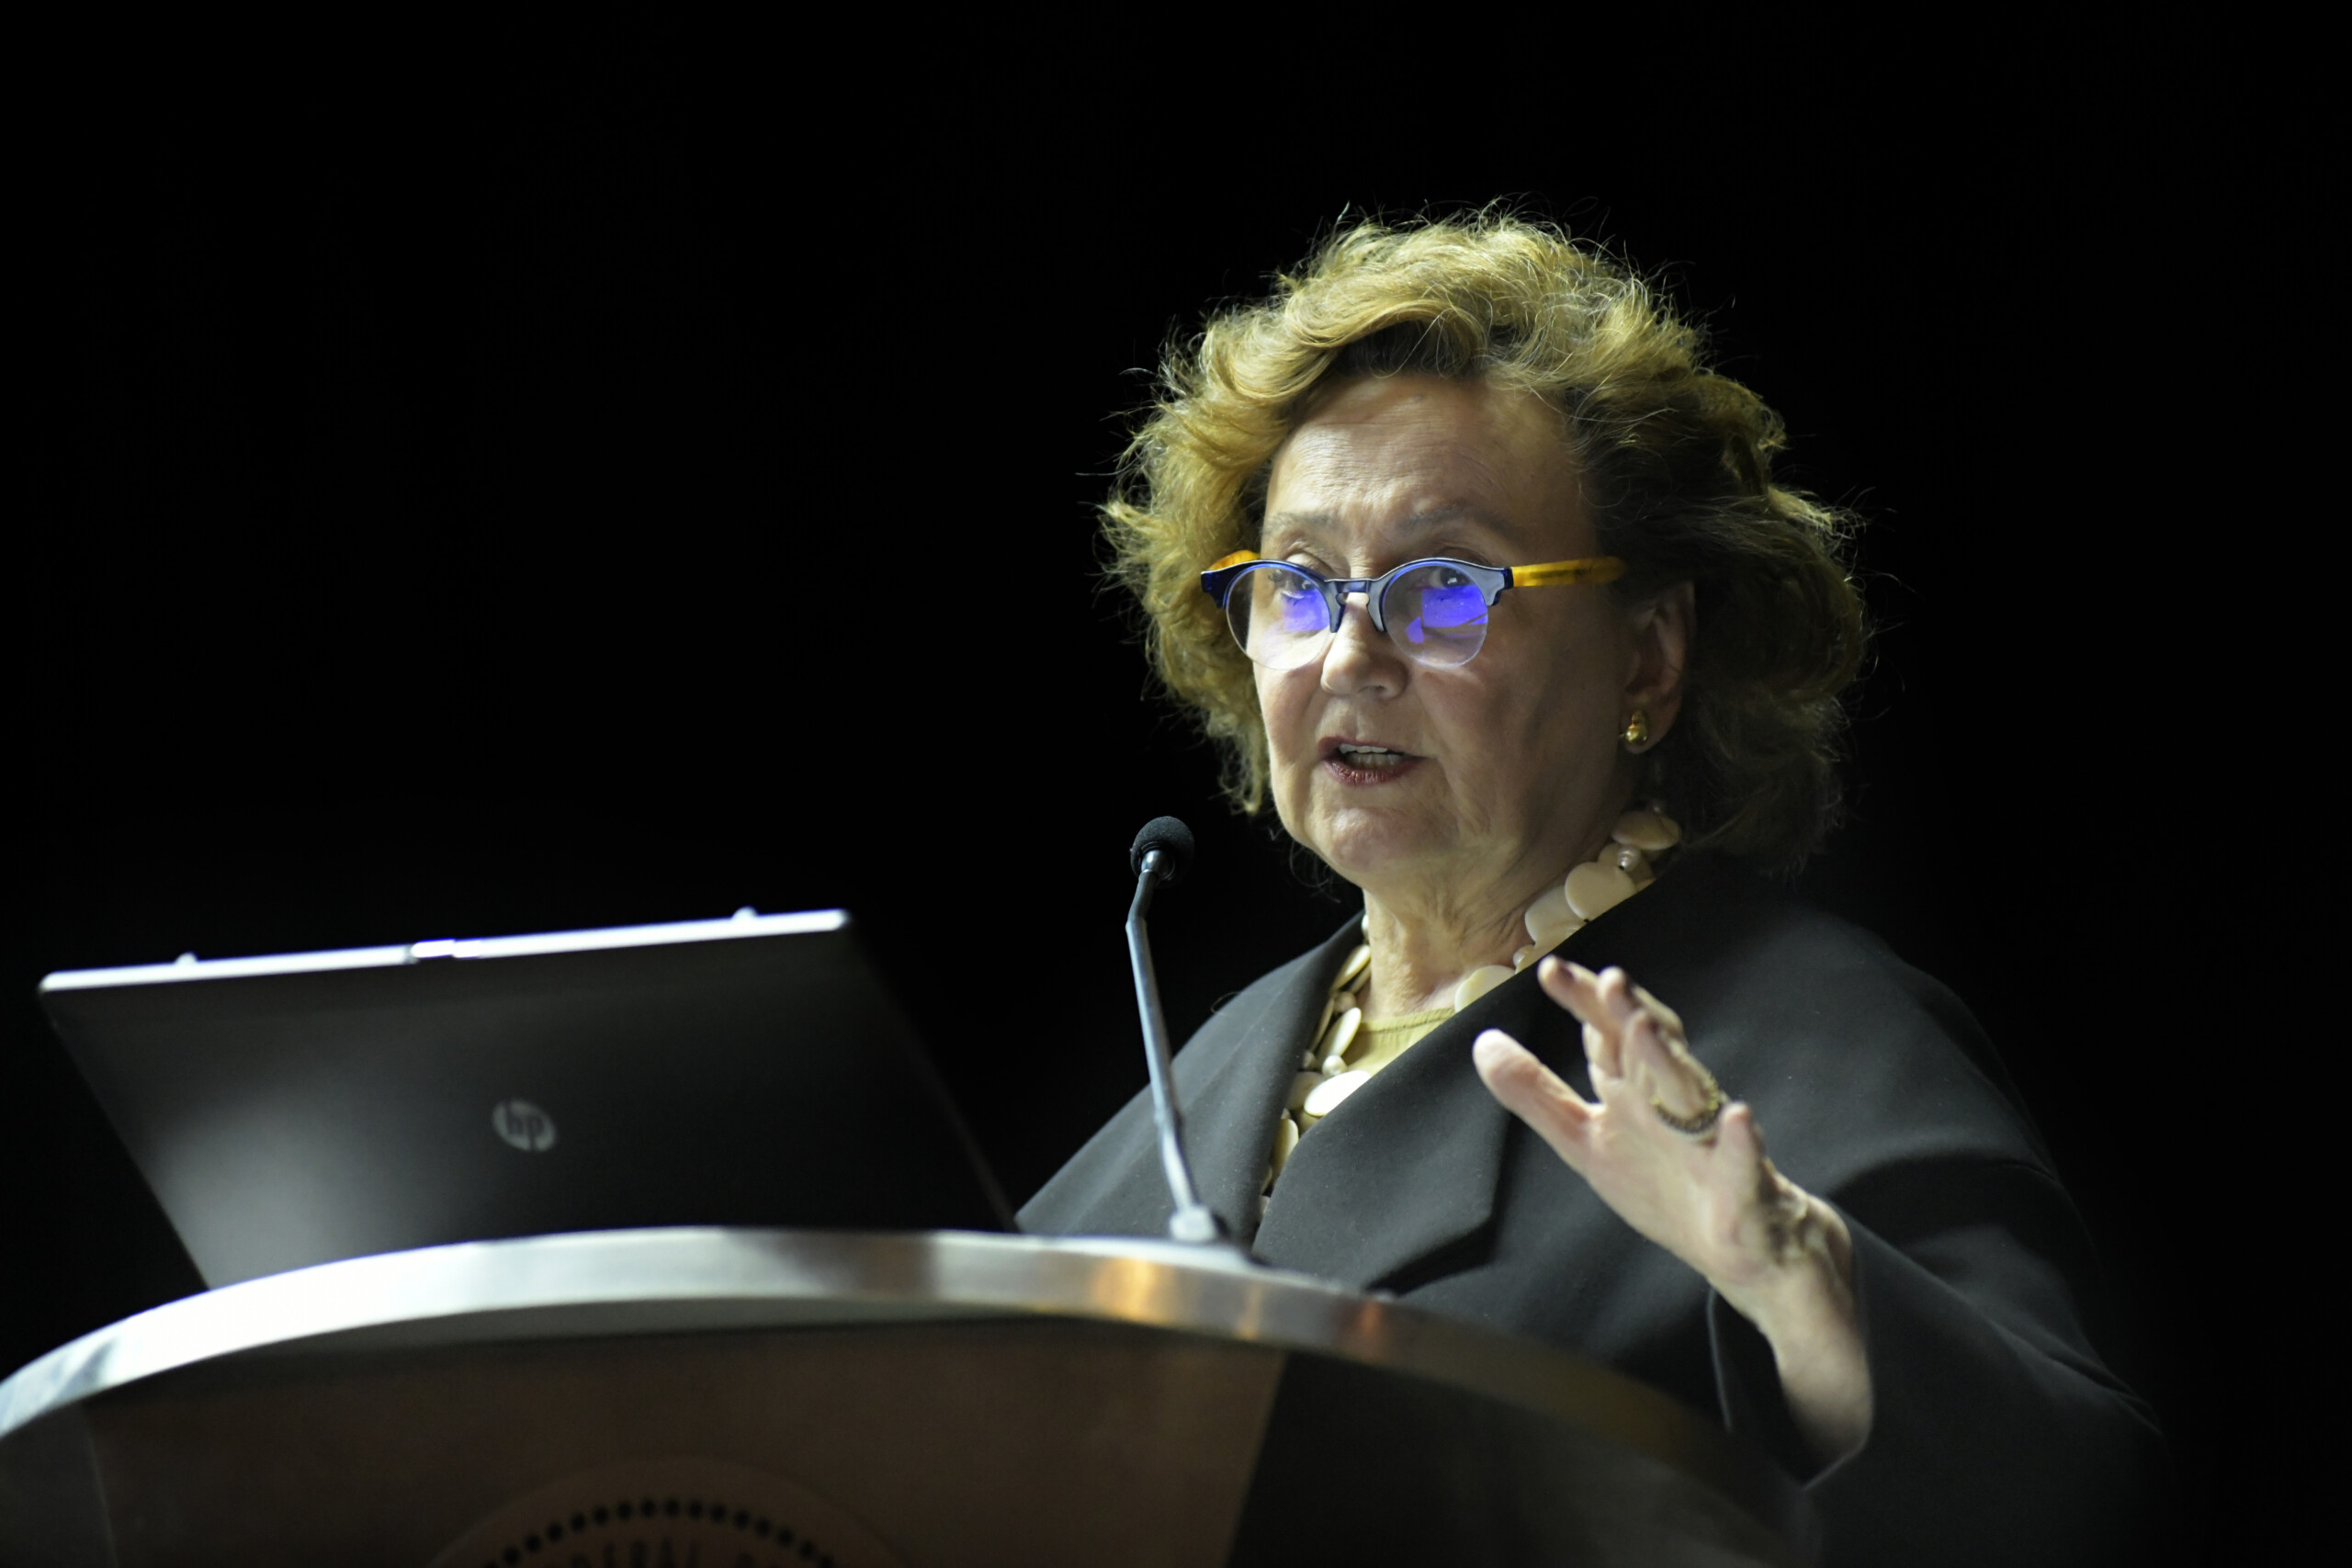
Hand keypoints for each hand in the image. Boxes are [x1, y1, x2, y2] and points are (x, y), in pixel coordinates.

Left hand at [1472, 958, 1871, 1464]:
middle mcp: (1674, 1104)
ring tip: (1644, 1027)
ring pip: (1693, 1093)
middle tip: (1605, 979)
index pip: (1609, 1036)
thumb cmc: (1666, 1184)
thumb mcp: (1587, 1143)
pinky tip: (1737, 1118)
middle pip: (1651, 1050)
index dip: (1584, 1001)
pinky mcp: (1747, 1188)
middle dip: (1629, 1013)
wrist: (1750, 1248)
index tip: (1550, 970)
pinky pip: (1747, 1162)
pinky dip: (1741, 1142)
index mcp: (1637, 1091)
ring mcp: (1712, 1143)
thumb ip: (1537, 1095)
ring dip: (1670, 1060)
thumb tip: (1483, 1043)